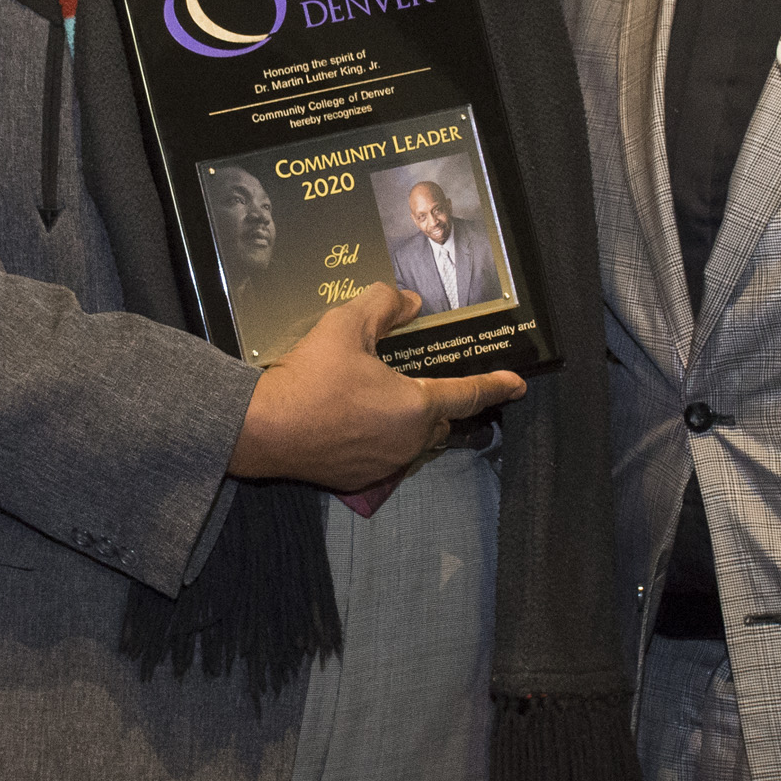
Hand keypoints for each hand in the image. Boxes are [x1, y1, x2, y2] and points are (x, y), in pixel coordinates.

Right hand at [229, 284, 524, 490]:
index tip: (517, 385)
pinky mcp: (358, 479)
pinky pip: (387, 456)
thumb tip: (409, 301)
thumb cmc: (310, 377)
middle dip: (444, 402)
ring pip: (414, 441)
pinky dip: (385, 438)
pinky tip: (361, 421)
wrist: (262, 429)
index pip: (468, 394)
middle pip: (441, 420)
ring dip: (412, 422)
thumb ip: (383, 305)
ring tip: (392, 399)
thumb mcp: (346, 326)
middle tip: (431, 382)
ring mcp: (385, 465)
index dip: (495, 386)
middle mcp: (409, 441)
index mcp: (416, 406)